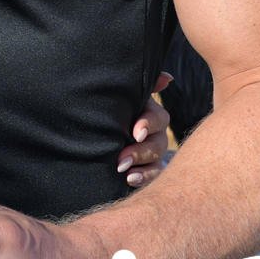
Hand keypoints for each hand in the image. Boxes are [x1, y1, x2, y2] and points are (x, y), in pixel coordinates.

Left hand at [119, 72, 171, 187]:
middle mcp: (155, 134)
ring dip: (142, 168)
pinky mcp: (147, 171)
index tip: (136, 133)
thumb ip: (138, 87)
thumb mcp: (119, 97)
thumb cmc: (108, 109)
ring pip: (156, 162)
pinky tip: (130, 180)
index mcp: (149, 114)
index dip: (149, 124)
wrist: (93, 133)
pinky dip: (143, 179)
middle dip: (140, 152)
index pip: (158, 118)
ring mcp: (152, 154)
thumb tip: (167, 78)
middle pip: (158, 143)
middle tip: (121, 160)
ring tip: (125, 173)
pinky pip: (153, 177)